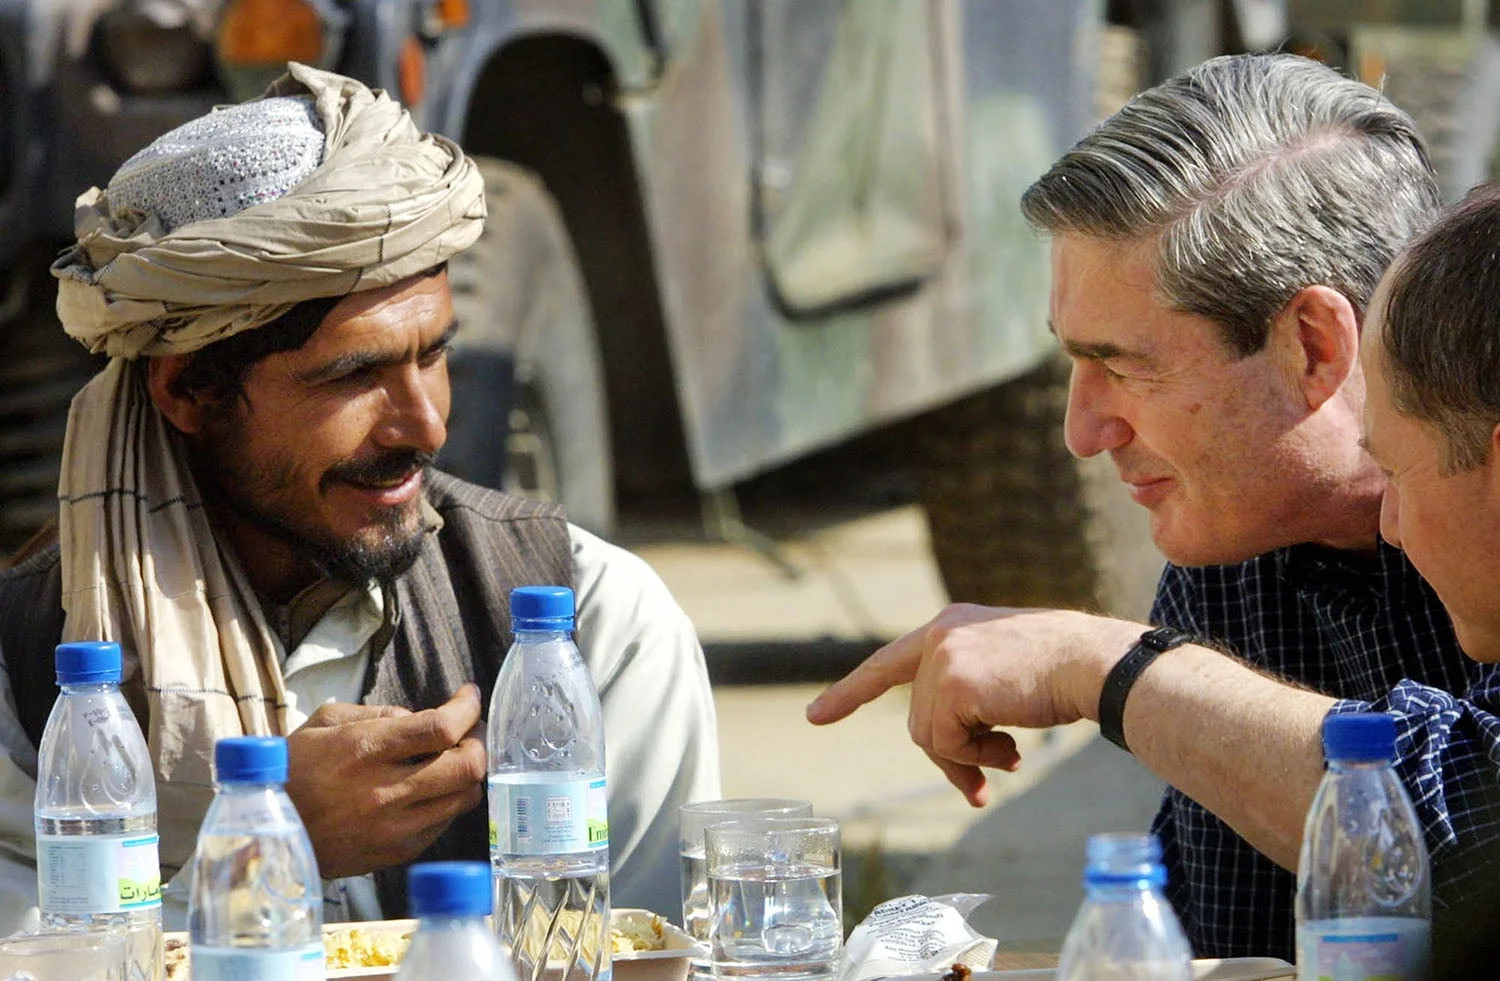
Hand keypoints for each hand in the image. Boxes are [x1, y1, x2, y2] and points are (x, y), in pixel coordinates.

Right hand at [285, 684, 486, 877]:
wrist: (264, 835)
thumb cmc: (292, 770)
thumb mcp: (325, 722)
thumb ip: (378, 712)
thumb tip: (421, 718)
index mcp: (365, 750)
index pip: (441, 728)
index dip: (467, 708)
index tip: (469, 697)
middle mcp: (385, 791)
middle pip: (467, 766)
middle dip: (478, 742)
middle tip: (468, 730)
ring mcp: (394, 827)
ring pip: (464, 798)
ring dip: (467, 774)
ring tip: (451, 759)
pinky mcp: (396, 853)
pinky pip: (444, 823)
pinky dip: (447, 801)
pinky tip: (429, 789)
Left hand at [806, 605, 1137, 806]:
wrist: (1094, 664)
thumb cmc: (1062, 675)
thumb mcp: (1003, 678)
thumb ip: (969, 701)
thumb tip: (956, 763)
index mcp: (951, 628)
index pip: (888, 663)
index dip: (851, 691)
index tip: (816, 716)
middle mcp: (940, 636)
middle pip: (919, 719)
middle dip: (951, 757)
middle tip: (980, 785)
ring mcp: (944, 658)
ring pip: (929, 736)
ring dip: (969, 759)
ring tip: (1009, 756)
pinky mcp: (953, 684)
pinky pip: (946, 744)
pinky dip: (977, 758)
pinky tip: (1011, 748)